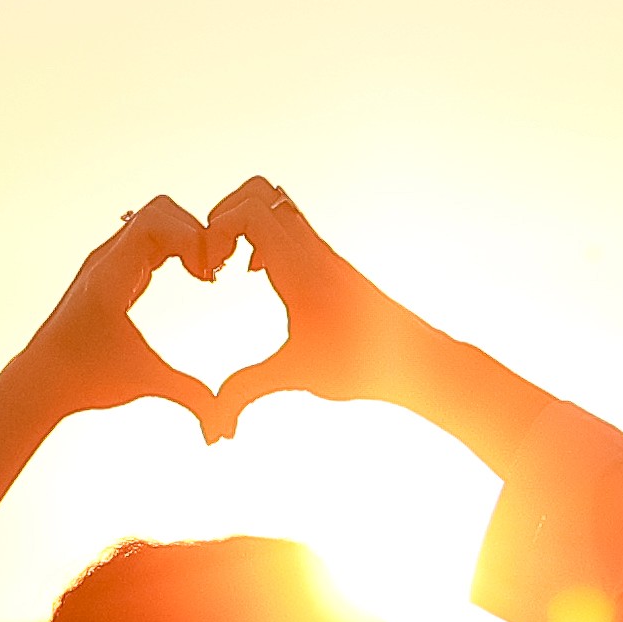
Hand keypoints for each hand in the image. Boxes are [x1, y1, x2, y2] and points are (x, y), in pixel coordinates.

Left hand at [3, 197, 230, 437]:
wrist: (40, 380)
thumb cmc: (86, 379)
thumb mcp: (143, 382)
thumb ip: (188, 397)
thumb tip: (222, 431)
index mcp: (112, 275)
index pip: (156, 221)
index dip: (193, 238)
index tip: (209, 277)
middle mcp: (107, 260)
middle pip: (160, 211)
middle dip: (195, 232)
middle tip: (212, 273)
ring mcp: (108, 262)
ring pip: (154, 221)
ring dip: (186, 239)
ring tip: (206, 276)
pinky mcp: (112, 272)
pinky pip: (149, 240)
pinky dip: (175, 249)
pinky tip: (193, 279)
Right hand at [195, 177, 441, 439]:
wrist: (414, 359)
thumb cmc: (360, 363)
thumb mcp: (296, 375)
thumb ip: (248, 391)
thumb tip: (216, 430)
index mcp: (299, 266)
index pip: (250, 211)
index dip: (216, 229)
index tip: (208, 268)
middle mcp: (310, 249)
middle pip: (259, 191)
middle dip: (222, 215)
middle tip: (212, 258)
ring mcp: (320, 251)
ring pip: (276, 202)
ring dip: (243, 221)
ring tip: (230, 263)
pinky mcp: (326, 262)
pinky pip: (288, 224)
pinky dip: (262, 234)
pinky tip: (257, 273)